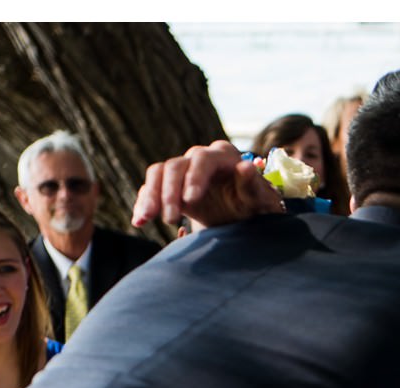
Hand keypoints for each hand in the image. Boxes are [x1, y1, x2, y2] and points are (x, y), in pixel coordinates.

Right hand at [131, 140, 282, 230]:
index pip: (203, 160)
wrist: (244, 215)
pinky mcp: (171, 187)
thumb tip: (245, 166)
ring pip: (158, 174)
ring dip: (150, 196)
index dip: (194, 177)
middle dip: (169, 192)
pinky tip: (139, 221)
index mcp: (222, 155)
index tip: (190, 200)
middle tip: (170, 219)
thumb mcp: (260, 199)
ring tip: (146, 220)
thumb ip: (252, 185)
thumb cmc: (256, 205)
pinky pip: (151, 189)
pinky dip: (144, 203)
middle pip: (175, 166)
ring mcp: (183, 171)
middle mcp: (199, 158)